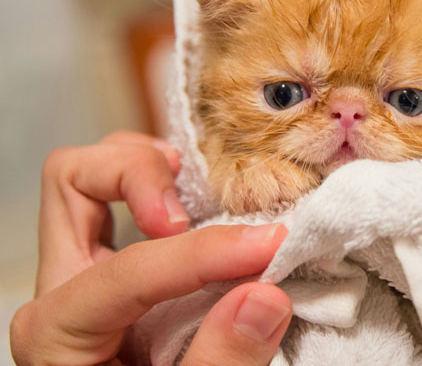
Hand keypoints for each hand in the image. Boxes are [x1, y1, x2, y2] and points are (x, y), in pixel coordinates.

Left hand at [10, 132, 292, 364]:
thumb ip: (219, 363)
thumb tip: (267, 293)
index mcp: (59, 333)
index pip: (130, 269)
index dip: (204, 254)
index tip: (269, 248)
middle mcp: (63, 290)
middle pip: (73, 182)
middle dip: (137, 175)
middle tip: (192, 211)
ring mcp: (86, 275)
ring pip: (91, 177)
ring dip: (147, 168)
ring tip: (198, 191)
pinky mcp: (117, 272)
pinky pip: (122, 200)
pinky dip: (165, 185)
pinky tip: (201, 203)